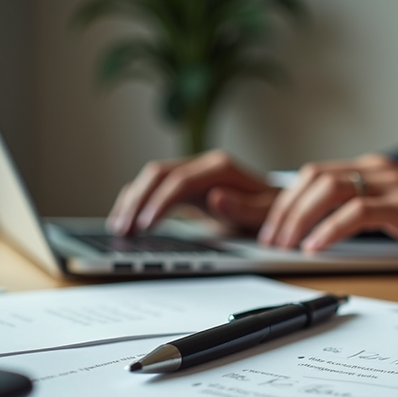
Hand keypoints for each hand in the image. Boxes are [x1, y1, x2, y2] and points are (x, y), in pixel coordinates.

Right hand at [107, 150, 279, 235]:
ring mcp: (192, 174)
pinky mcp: (185, 187)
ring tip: (117, 229)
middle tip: (122, 230)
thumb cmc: (275, 211)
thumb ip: (245, 208)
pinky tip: (125, 221)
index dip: (159, 203)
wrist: (280, 206)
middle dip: (137, 201)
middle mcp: (203, 166)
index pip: (180, 181)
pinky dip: (137, 202)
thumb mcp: (268, 213)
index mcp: (220, 168)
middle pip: (158, 174)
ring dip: (132, 201)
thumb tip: (216, 199)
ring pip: (151, 179)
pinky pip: (154, 189)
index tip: (145, 226)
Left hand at [258, 153, 397, 255]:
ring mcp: (390, 184)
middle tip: (271, 240)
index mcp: (370, 168)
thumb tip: (322, 228)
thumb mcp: (393, 205)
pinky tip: (316, 247)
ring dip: (300, 219)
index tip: (271, 227)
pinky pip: (356, 212)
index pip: (313, 174)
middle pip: (313, 178)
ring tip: (287, 244)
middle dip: (285, 210)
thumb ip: (362, 206)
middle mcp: (376, 170)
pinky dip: (329, 229)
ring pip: (329, 190)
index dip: (286, 200)